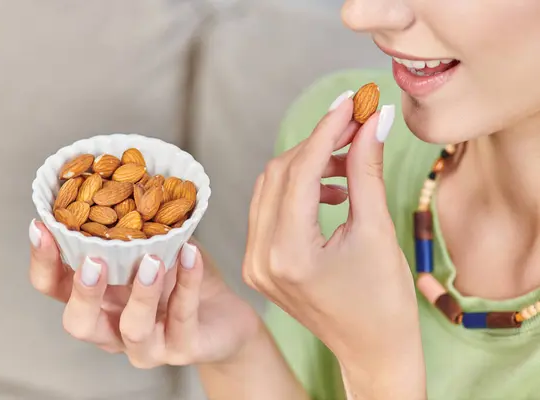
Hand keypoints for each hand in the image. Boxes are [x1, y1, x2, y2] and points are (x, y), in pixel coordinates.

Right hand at [29, 222, 259, 367]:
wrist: (225, 318)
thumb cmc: (181, 280)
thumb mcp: (155, 249)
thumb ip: (134, 229)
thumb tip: (122, 180)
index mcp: (99, 301)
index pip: (55, 289)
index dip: (43, 262)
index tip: (42, 225)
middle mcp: (114, 330)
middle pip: (78, 323)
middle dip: (82, 292)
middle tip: (93, 260)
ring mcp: (148, 346)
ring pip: (132, 329)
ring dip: (140, 293)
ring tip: (151, 259)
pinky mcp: (185, 349)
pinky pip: (183, 316)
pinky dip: (188, 282)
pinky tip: (191, 253)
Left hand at [243, 94, 424, 395]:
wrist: (372, 349)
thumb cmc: (385, 302)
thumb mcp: (377, 231)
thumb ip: (366, 171)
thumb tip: (371, 121)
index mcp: (289, 255)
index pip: (301, 172)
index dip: (327, 131)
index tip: (351, 103)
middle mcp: (261, 258)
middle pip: (279, 174)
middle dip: (317, 144)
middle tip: (354, 125)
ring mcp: (254, 263)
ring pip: (270, 188)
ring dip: (306, 165)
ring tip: (348, 160)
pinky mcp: (258, 264)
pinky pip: (269, 210)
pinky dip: (297, 190)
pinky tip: (331, 189)